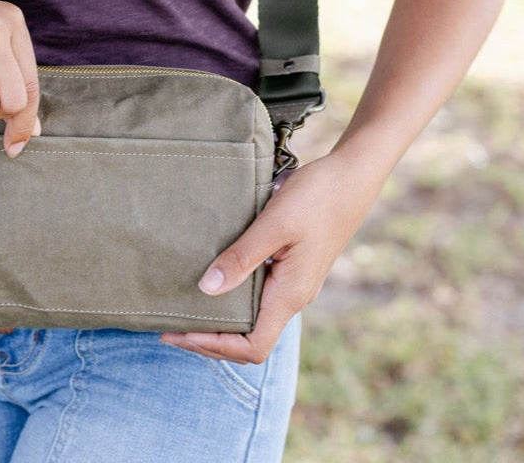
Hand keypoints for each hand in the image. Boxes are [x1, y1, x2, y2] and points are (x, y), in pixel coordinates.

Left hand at [159, 147, 386, 363]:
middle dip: (210, 337)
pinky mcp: (292, 266)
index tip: (179, 331)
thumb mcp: (275, 224)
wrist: (352, 177)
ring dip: (221, 319)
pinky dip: (234, 297)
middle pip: (249, 338)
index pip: (252, 347)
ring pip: (254, 317)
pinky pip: (260, 295)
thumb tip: (208, 289)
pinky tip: (214, 278)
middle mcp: (292, 296)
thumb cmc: (317, 197)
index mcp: (290, 294)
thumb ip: (242, 257)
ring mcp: (294, 282)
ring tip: (185, 305)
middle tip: (171, 323)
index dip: (214, 346)